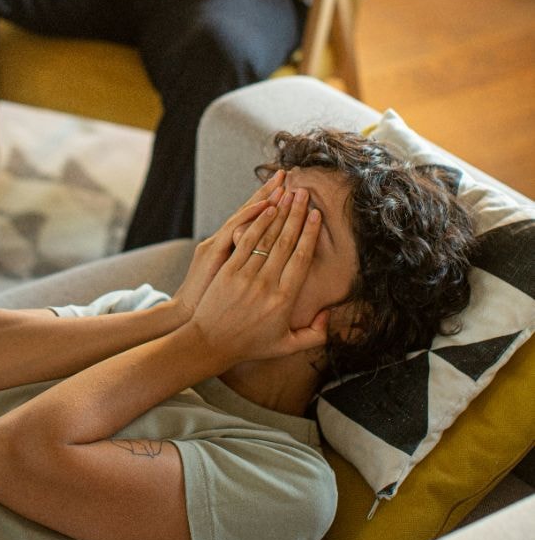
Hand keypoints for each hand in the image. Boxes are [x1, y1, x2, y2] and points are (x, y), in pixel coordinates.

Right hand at [173, 170, 285, 318]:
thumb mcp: (227, 281)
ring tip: (282, 184)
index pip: (252, 217)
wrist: (187, 317)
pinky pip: (236, 231)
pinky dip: (250, 216)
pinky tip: (266, 205)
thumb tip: (267, 256)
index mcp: (227, 245)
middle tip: (286, 174)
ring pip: (245, 216)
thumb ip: (244, 266)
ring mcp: (217, 244)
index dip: (268, 200)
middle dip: (269, 192)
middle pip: (250, 211)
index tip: (285, 185)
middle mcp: (222, 240)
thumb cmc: (210, 305)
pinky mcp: (214, 253)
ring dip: (264, 199)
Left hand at [189, 188, 328, 367]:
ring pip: (267, 237)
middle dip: (297, 214)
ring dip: (279, 213)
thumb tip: (328, 313)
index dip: (310, 234)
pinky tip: (266, 208)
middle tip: (305, 193)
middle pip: (286, 242)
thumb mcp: (287, 346)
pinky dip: (257, 222)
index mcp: (284, 300)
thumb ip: (315, 334)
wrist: (210, 343)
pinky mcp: (228, 270)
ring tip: (288, 193)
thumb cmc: (250, 345)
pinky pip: (245, 241)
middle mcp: (267, 284)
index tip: (317, 216)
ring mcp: (246, 275)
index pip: (302, 259)